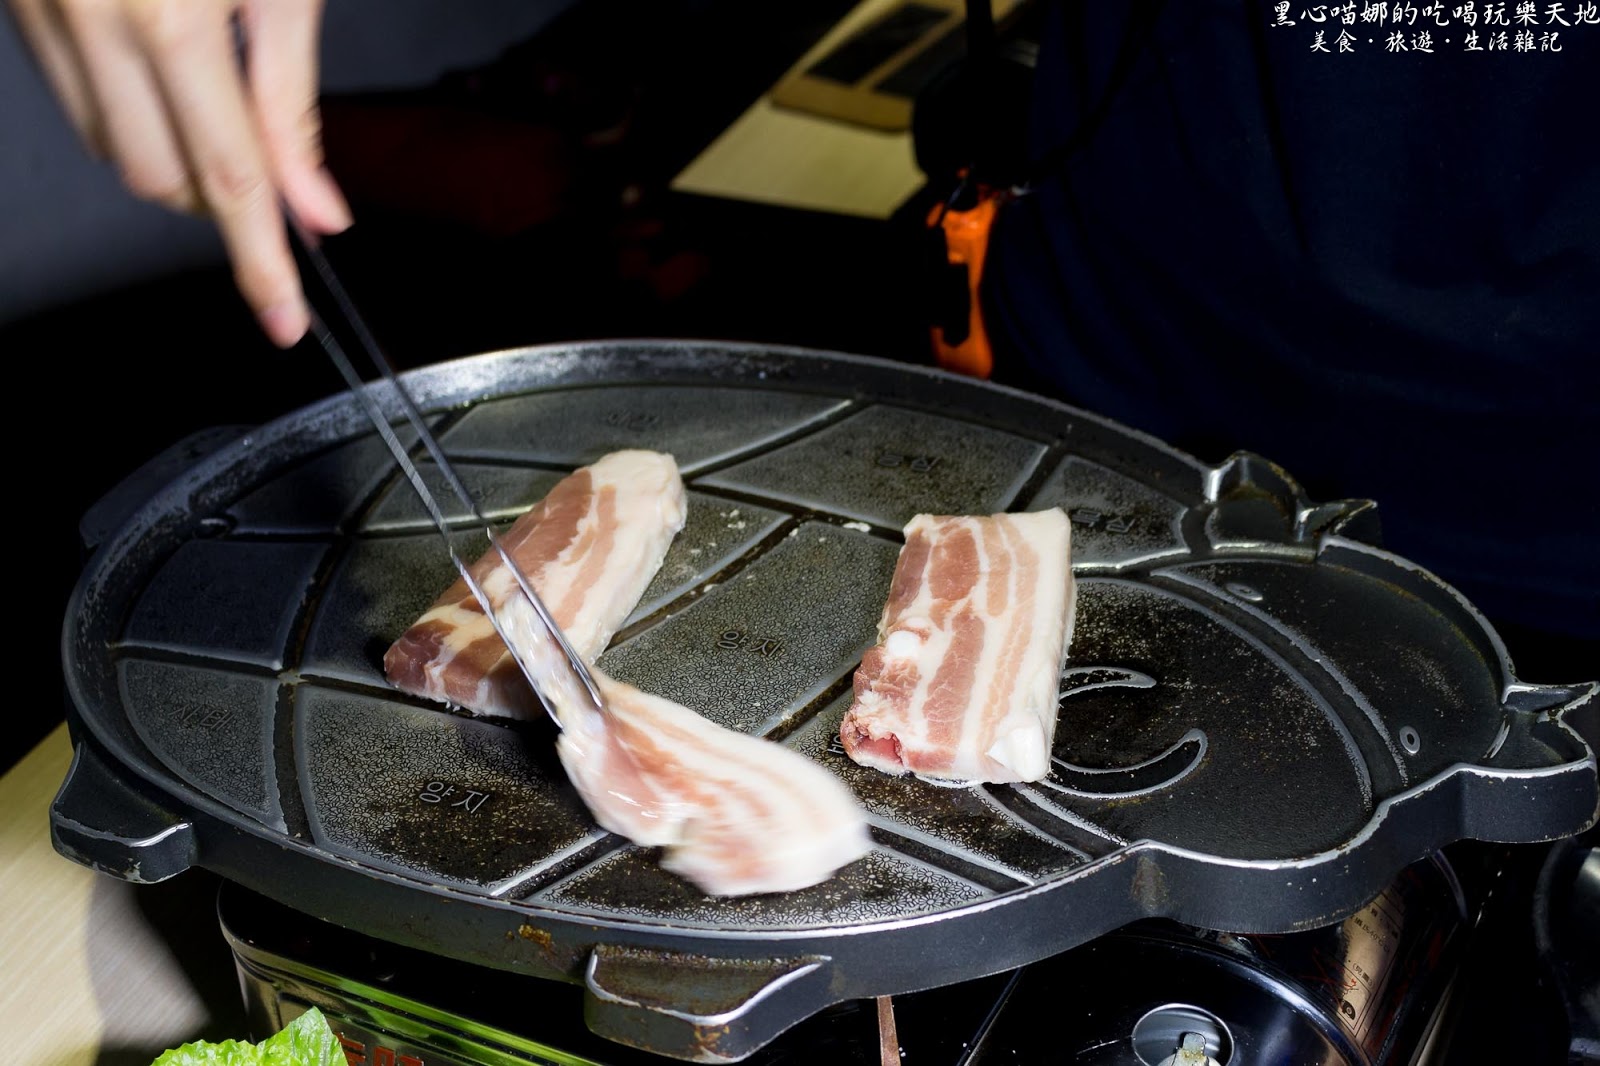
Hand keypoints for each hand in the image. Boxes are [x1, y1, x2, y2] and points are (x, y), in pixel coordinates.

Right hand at [9, 0, 350, 345]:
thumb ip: (291, 100)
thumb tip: (315, 204)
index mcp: (176, 22)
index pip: (232, 183)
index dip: (260, 262)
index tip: (281, 317)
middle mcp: (96, 26)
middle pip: (165, 182)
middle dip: (221, 197)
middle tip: (265, 164)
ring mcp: (43, 15)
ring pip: (114, 151)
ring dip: (172, 155)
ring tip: (208, 93)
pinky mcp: (17, 7)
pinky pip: (73, 102)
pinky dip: (124, 112)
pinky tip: (155, 69)